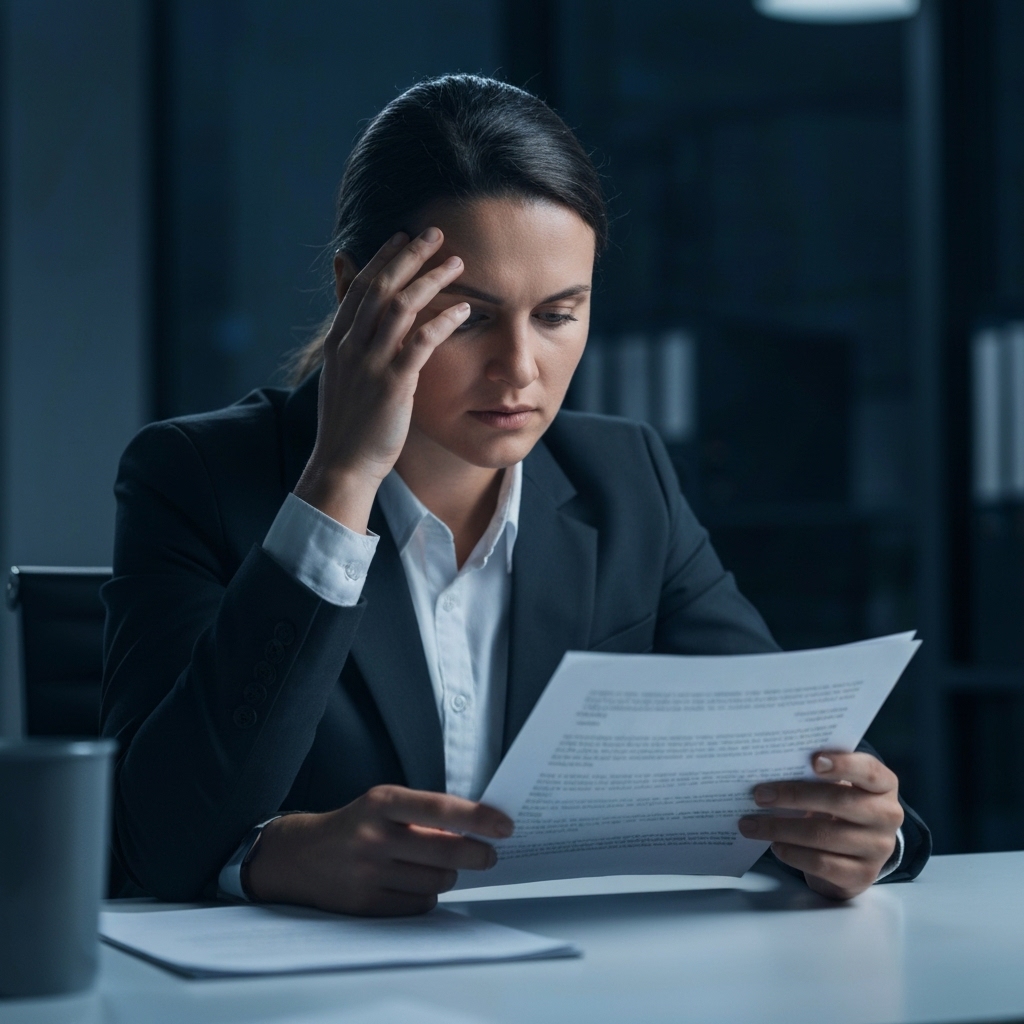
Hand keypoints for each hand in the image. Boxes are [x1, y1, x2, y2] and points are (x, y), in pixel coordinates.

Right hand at [245, 785, 513, 915]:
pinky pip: (419, 905)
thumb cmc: (356, 824)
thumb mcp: (383, 803)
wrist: (301, 856)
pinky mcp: (366, 904)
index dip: (477, 818)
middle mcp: (374, 836)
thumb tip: (477, 828)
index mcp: (382, 802)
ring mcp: (369, 873)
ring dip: (449, 876)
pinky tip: (415, 883)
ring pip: (437, 882)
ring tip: (440, 866)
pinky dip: (426, 896)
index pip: (440, 809)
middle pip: (446, 853)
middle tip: (488, 855)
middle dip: (476, 855)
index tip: (505, 826)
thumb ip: (424, 813)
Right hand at [294, 227, 469, 531]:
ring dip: (430, 279)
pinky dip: (443, 322)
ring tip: (456, 262)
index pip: (360, 287)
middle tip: (434, 233)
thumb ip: (352, 350)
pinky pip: (420, 343)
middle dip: (408, 255)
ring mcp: (370, 364)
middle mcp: (350, 346)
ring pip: (400, 307)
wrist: (342, 465)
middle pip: (380, 285)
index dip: (383, 258)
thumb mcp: (342, 380)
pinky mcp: (393, 385)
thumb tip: (362, 333)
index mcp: (338, 343)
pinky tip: (464, 310)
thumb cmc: (349, 427)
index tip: (403, 237)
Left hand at [738, 751, 903, 899]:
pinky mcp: (862, 875)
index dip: (843, 764)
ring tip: (751, 824)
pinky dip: (793, 853)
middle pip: (839, 802)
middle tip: (759, 794)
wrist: (855, 854)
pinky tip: (775, 846)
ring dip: (781, 828)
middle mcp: (887, 815)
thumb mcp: (838, 787)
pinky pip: (822, 863)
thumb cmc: (838, 808)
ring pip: (824, 835)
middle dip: (793, 796)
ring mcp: (878, 848)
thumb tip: (773, 767)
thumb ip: (818, 775)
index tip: (813, 760)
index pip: (868, 770)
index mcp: (883, 785)